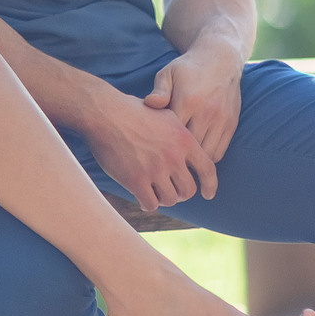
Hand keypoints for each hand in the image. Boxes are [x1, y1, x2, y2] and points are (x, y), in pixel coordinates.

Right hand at [81, 87, 218, 211]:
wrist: (104, 113)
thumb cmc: (132, 111)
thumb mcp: (164, 115)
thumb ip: (181, 134)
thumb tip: (192, 150)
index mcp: (184, 139)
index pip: (208, 169)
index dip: (210, 185)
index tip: (208, 194)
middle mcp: (173, 156)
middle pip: (188, 190)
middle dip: (180, 193)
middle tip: (170, 190)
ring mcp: (155, 169)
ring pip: (170, 199)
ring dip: (163, 198)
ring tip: (154, 191)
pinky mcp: (136, 180)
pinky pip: (150, 204)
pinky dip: (147, 203)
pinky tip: (141, 197)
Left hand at [145, 42, 244, 164]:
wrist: (221, 59)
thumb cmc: (188, 68)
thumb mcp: (168, 73)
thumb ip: (159, 91)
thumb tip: (149, 104)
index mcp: (187, 101)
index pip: (171, 135)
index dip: (161, 145)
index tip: (152, 147)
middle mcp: (207, 113)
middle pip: (189, 149)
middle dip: (177, 156)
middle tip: (165, 159)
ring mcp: (222, 120)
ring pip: (206, 155)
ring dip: (193, 160)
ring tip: (181, 158)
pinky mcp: (231, 124)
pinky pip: (219, 151)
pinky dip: (207, 157)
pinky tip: (196, 152)